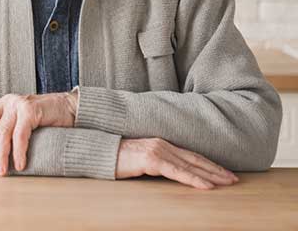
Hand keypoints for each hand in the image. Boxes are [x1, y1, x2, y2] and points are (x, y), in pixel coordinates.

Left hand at [0, 91, 77, 175]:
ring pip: (2, 131)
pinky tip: (20, 164)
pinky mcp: (31, 110)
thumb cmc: (42, 119)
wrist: (69, 108)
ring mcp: (18, 104)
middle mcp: (5, 102)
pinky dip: (19, 151)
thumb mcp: (18, 121)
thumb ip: (4, 129)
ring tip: (2, 171)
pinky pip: (21, 134)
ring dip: (1, 154)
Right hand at [116, 138, 237, 189]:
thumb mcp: (139, 160)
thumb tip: (168, 173)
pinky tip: (207, 186)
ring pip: (191, 166)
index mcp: (160, 143)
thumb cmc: (114, 157)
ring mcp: (157, 151)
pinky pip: (178, 172)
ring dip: (211, 175)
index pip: (190, 155)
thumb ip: (155, 163)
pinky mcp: (151, 160)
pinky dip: (194, 179)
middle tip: (234, 179)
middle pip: (195, 159)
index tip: (224, 172)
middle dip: (217, 170)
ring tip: (227, 183)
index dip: (209, 164)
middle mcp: (162, 144)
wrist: (96, 151)